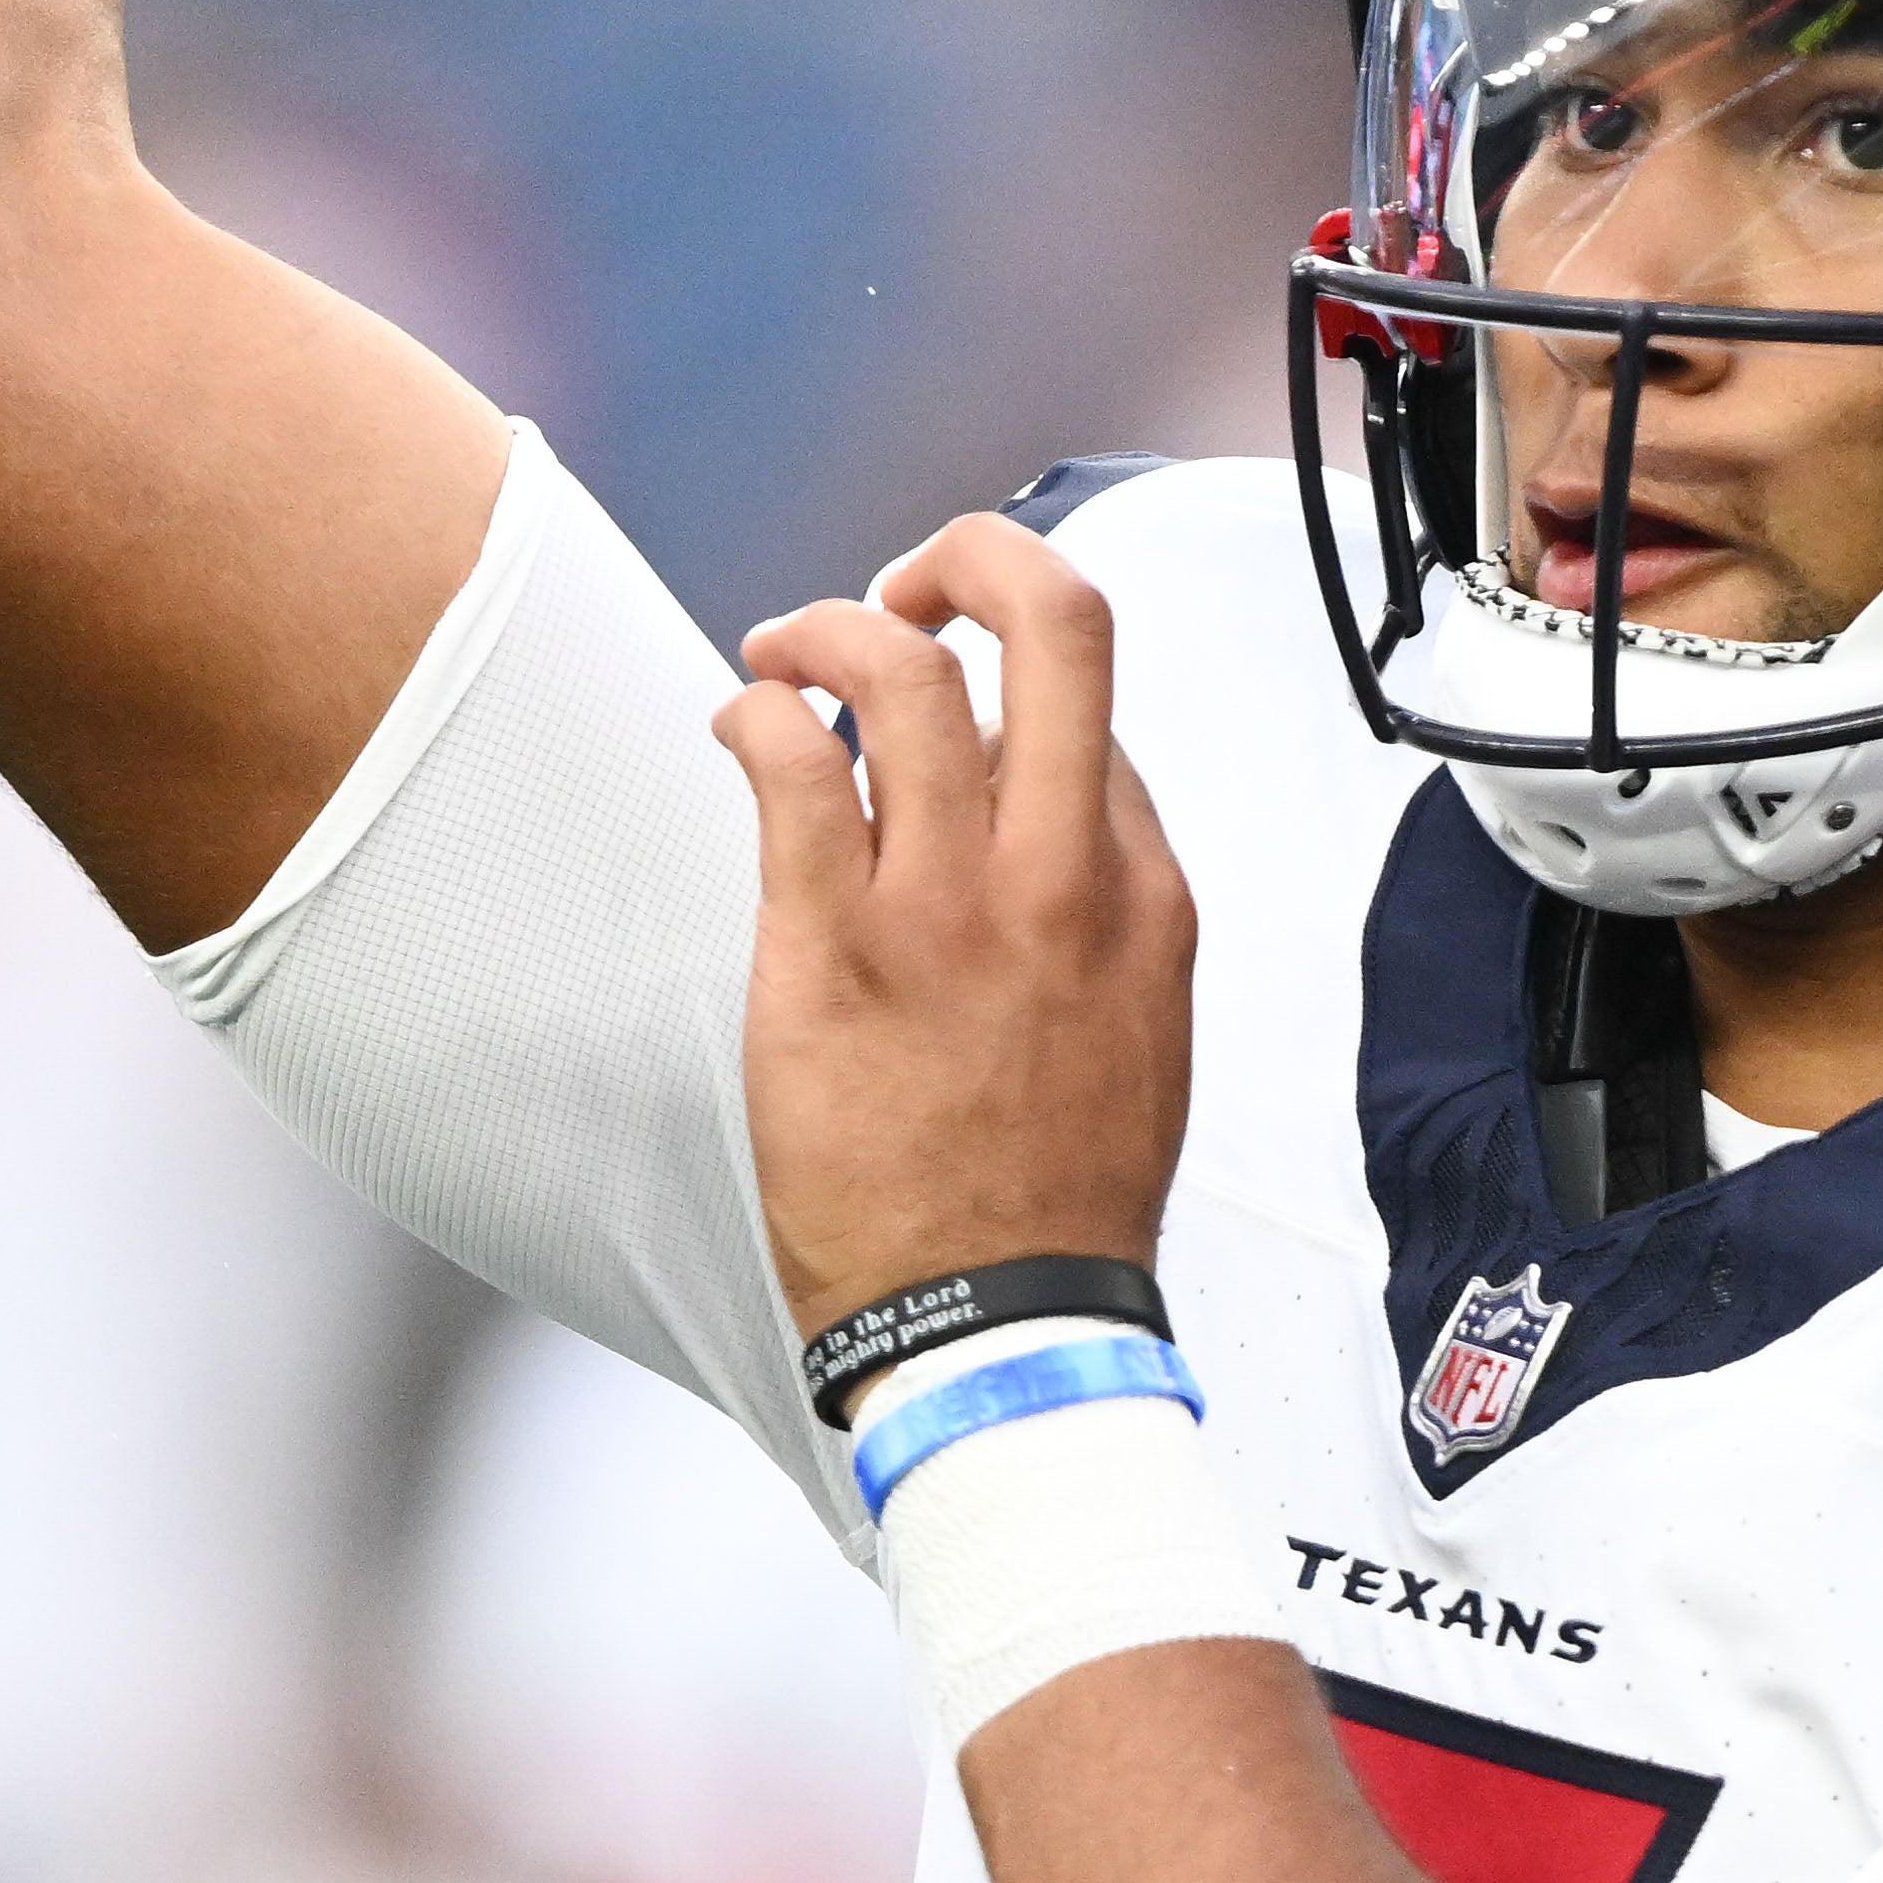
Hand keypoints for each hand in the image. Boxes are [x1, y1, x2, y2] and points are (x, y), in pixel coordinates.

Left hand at [715, 518, 1202, 1348]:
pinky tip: (737, 725)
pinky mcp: (836, 947)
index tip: (958, 709)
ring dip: (829, 624)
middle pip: (1058, 623)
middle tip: (911, 581)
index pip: (1095, 714)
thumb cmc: (1053, 1198)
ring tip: (785, 651)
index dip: (1017, 687)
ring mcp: (952, 906)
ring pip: (904, 670)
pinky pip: (790, 764)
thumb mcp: (1143, 1032)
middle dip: (974, 555)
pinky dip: (754, 710)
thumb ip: (1109, 915)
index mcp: (1145, 895)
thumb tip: (1057, 820)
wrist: (1003, 1327)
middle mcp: (1063, 876)